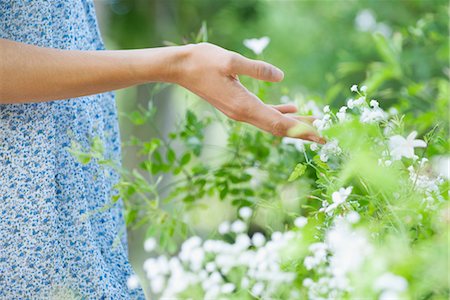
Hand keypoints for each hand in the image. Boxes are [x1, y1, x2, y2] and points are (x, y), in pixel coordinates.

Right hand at [172, 43, 324, 143]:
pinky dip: (280, 113)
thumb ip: (257, 69)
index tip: (322, 136)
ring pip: (273, 122)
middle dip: (304, 132)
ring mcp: (240, 111)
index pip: (280, 124)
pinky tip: (292, 108)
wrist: (181, 68)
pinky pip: (264, 113)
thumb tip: (281, 77)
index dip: (303, 130)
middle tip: (327, 135)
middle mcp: (243, 114)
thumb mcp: (231, 61)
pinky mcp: (237, 105)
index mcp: (244, 106)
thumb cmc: (203, 62)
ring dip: (294, 124)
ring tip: (316, 122)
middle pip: (279, 128)